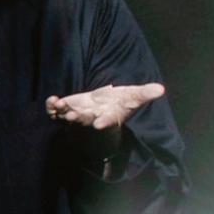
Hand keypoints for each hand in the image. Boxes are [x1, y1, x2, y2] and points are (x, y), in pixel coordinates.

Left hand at [45, 83, 164, 129]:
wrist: (101, 108)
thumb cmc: (118, 103)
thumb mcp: (132, 97)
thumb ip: (144, 94)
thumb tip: (161, 89)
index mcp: (109, 117)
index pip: (107, 121)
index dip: (104, 123)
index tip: (99, 125)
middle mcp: (91, 119)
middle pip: (84, 120)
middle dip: (79, 118)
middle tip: (73, 115)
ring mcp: (76, 116)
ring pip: (67, 118)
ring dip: (62, 113)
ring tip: (59, 105)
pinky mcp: (65, 111)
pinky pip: (55, 112)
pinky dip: (52, 107)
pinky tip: (52, 99)